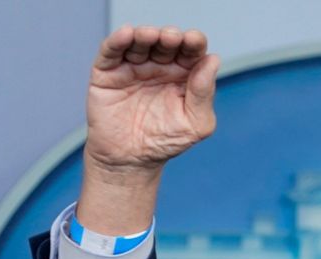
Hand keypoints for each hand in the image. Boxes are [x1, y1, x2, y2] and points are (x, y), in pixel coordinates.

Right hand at [85, 24, 219, 172]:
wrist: (131, 161)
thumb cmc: (166, 142)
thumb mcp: (195, 124)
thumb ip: (204, 94)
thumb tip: (212, 60)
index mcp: (184, 75)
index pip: (191, 51)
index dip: (193, 41)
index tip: (194, 40)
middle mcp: (159, 66)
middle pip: (166, 42)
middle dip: (170, 37)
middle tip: (172, 38)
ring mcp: (133, 67)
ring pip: (139, 42)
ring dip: (146, 34)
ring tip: (151, 35)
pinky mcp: (108, 73)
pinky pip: (111, 51)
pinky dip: (118, 40)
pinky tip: (126, 34)